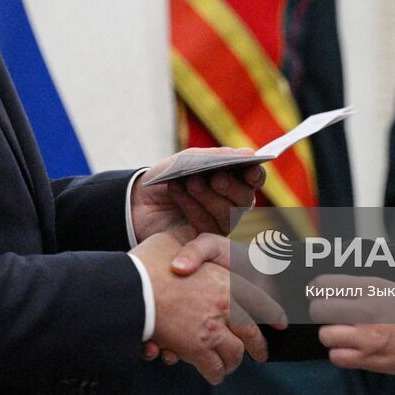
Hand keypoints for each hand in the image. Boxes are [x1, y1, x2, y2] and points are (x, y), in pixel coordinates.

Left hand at [131, 148, 264, 240]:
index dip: (256, 174)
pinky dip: (192, 206)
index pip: (254, 179)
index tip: (250, 169)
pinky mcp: (204, 241)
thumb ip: (218, 157)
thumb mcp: (190, 160)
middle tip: (215, 177)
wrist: (139, 198)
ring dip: (209, 196)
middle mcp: (231, 203)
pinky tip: (176, 191)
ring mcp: (219, 224)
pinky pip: (207, 226)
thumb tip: (250, 153)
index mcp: (233, 179)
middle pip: (246, 199)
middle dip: (231, 187)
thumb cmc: (169, 175)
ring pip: (228, 214)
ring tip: (190, 182)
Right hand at [132, 229, 276, 383]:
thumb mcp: (172, 239)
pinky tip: (214, 375)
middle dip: (258, 346)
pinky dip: (215, 373)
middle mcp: (224, 304)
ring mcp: (212, 328)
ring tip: (231, 366)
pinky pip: (213, 367)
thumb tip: (190, 231)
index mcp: (224, 279)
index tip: (281, 320)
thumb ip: (187, 241)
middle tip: (261, 354)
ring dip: (233, 362)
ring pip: (234, 354)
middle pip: (251, 333)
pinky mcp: (196, 348)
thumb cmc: (148, 263)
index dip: (271, 311)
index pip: (258, 298)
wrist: (132, 288)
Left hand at [310, 275, 394, 375]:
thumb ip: (362, 288)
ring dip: (332, 336)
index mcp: (371, 287)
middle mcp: (365, 310)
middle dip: (321, 314)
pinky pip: (338, 358)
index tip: (317, 294)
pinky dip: (341, 355)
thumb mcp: (391, 288)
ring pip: (326, 335)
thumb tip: (334, 289)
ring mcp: (367, 336)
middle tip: (331, 317)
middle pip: (318, 310)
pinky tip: (353, 349)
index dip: (316, 290)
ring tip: (345, 334)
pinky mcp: (371, 359)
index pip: (324, 284)